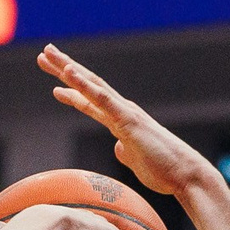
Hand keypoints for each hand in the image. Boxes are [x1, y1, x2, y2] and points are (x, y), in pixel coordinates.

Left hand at [41, 44, 220, 198]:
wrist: (185, 175)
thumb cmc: (164, 170)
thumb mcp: (137, 160)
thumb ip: (126, 150)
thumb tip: (118, 147)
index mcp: (122, 120)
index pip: (91, 101)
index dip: (72, 90)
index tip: (55, 82)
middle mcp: (122, 110)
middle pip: (88, 85)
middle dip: (64, 68)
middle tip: (44, 54)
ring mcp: (125, 113)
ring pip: (91, 86)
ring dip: (68, 68)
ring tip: (48, 54)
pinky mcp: (128, 120)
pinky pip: (102, 99)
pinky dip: (84, 85)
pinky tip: (69, 72)